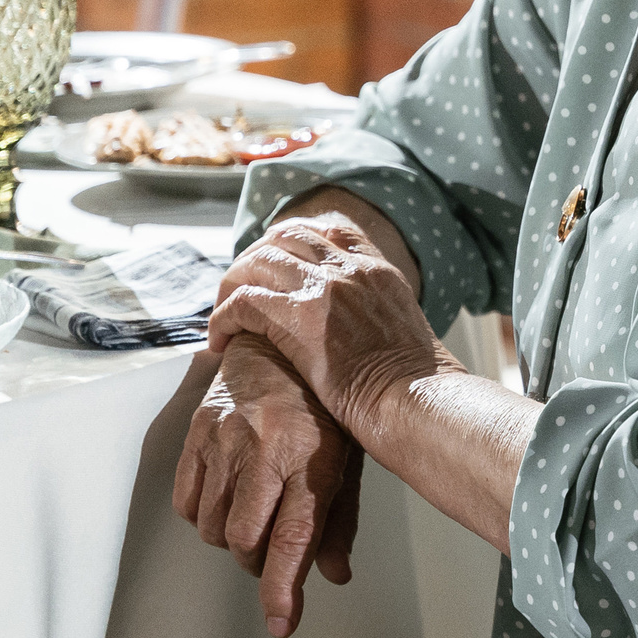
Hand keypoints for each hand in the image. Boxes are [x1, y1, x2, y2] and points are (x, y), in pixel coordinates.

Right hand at [172, 335, 363, 637]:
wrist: (277, 342)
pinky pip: (185, 502)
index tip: (280, 622)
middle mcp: (264, 449)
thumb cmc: (320, 404)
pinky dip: (203, 515)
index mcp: (311, 457)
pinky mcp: (196, 433)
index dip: (282, 588)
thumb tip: (333, 574)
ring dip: (232, 539)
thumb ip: (339, 519)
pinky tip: (226, 498)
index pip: (292, 537)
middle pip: (245, 540)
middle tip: (273, 549)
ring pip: (212, 527)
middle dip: (259, 561)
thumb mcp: (346, 458)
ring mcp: (224, 439)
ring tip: (253, 517)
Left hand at [210, 210, 441, 439]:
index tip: (278, 263)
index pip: (332, 234)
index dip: (296, 243)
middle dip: (257, 259)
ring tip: (224, 314)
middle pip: (287, 237)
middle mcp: (350, 270)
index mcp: (378, 273)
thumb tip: (367, 338)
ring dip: (232, 286)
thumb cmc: (417, 390)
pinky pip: (242, 301)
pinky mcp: (298, 317)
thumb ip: (382, 321)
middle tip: (240, 288)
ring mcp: (324, 289)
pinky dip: (222, 318)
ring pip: (257, 262)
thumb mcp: (409, 336)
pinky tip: (219, 341)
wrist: (418, 402)